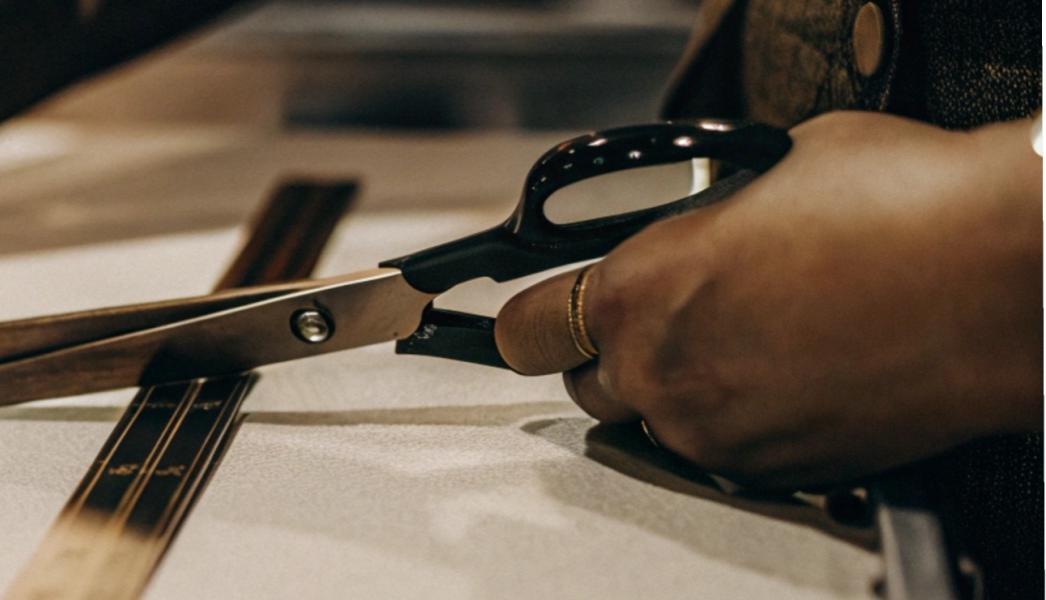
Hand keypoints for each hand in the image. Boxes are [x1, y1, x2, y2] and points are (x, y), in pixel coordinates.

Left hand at [510, 112, 1041, 487]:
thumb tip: (702, 221)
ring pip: (660, 422)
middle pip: (591, 384)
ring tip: (761, 336)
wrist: (1006, 279)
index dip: (535, 320)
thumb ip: (703, 214)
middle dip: (621, 351)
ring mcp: (719, 431)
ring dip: (687, 385)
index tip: (540, 316)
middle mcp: (663, 373)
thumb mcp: (768, 168)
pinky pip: (728, 447)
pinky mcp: (778, 469)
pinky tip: (801, 369)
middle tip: (681, 312)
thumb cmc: (906, 208)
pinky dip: (746, 415)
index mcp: (637, 292)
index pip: (527, 330)